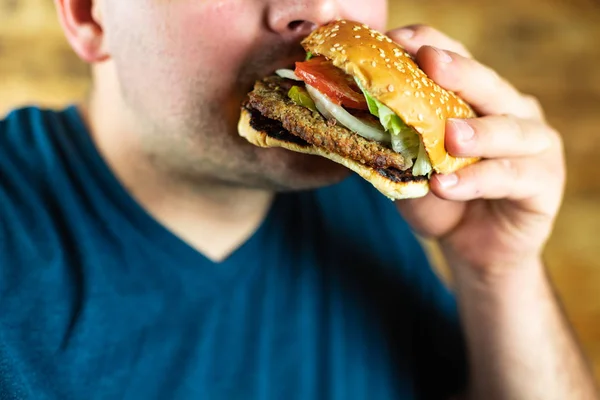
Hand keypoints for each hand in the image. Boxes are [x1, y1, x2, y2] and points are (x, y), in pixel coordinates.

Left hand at [388, 25, 565, 271]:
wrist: (471, 248)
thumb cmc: (441, 200)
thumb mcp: (412, 168)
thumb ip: (396, 142)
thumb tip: (353, 118)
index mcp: (479, 99)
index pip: (458, 60)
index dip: (430, 45)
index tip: (397, 39)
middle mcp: (512, 111)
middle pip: (488, 84)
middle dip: (458, 72)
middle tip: (430, 63)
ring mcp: (535, 144)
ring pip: (509, 130)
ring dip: (477, 132)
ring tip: (449, 136)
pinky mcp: (543, 182)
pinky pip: (511, 178)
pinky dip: (477, 181)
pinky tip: (446, 186)